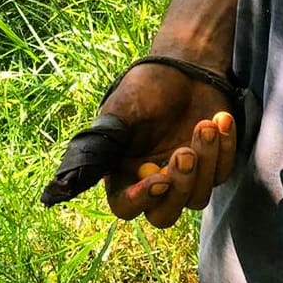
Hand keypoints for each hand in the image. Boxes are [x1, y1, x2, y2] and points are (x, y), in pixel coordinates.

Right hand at [102, 62, 236, 226]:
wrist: (187, 66)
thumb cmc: (147, 87)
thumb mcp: (119, 114)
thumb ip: (98, 150)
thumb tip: (58, 189)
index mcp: (123, 174)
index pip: (126, 207)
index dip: (140, 200)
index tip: (159, 180)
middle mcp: (154, 182)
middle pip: (164, 215)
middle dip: (178, 187)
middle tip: (185, 153)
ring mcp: (186, 179)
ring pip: (198, 198)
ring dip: (205, 163)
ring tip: (206, 125)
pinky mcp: (214, 167)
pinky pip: (222, 173)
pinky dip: (225, 148)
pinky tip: (221, 120)